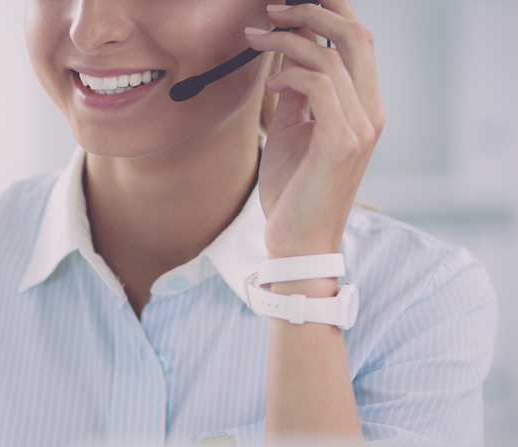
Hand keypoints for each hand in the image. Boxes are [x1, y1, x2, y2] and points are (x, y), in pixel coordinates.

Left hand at [245, 0, 384, 258]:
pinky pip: (322, 87)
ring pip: (333, 57)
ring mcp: (360, 127)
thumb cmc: (294, 190)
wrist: (297, 243)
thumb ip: (297, 95)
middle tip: (272, 8)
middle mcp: (370, 111)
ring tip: (255, 37)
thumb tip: (285, 57)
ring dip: (289, 40)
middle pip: (356, 35)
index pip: (358, 40)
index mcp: (363, 105)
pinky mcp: (341, 143)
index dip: (329, 10)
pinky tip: (270, 86)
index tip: (289, 2)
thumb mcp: (293, 132)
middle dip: (312, 11)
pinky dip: (291, 76)